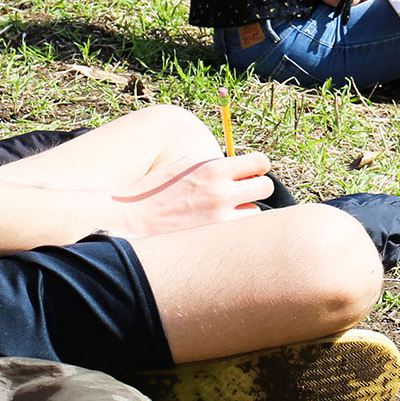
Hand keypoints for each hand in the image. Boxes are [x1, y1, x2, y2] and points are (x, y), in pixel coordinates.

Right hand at [111, 151, 275, 233]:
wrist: (133, 215)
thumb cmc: (160, 187)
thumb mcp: (186, 164)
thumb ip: (217, 163)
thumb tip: (243, 167)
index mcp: (214, 168)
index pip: (260, 162)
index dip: (258, 166)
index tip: (251, 171)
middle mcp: (221, 192)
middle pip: (266, 187)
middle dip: (257, 187)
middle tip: (243, 191)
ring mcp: (219, 218)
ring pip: (255, 213)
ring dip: (245, 211)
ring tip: (225, 211)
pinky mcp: (213, 238)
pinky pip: (239, 233)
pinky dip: (234, 229)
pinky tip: (219, 226)